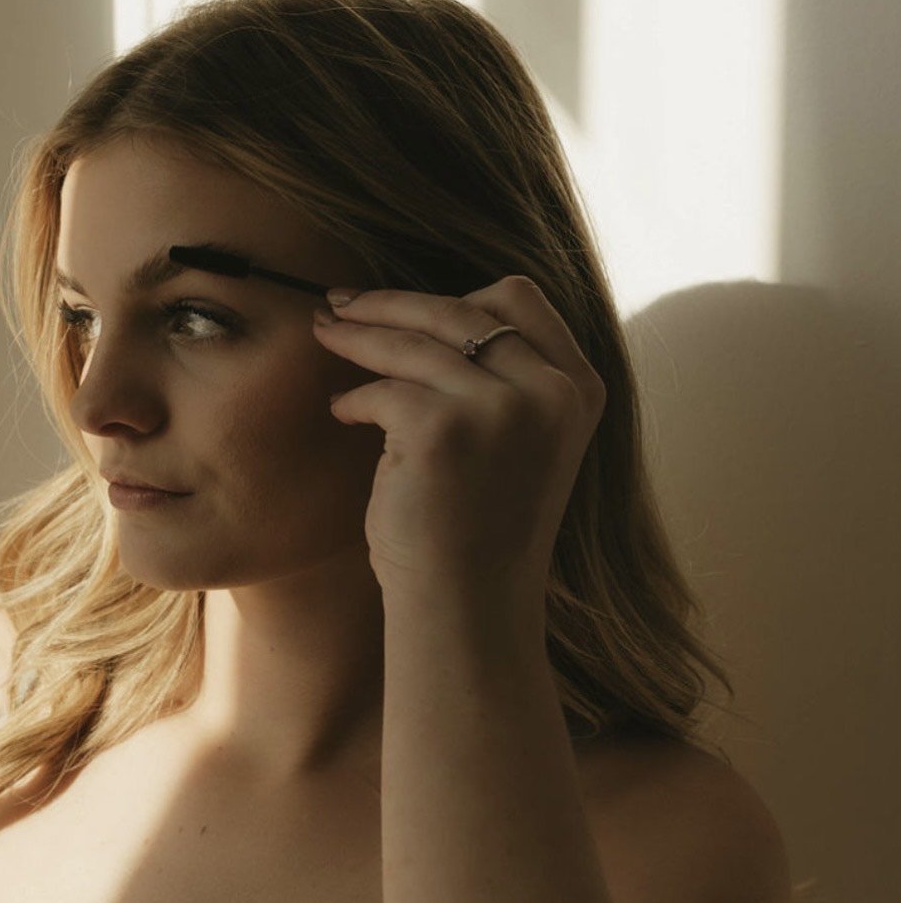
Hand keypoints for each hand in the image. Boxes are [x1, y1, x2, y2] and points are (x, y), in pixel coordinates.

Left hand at [312, 277, 605, 601]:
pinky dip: (354, 399)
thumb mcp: (522, 438)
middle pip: (457, 309)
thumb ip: (505, 377)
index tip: (408, 302)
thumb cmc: (482, 526)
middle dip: (388, 302)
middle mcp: (550, 392)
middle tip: (339, 302)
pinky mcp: (445, 429)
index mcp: (577, 388)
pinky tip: (342, 413)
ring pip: (412, 340)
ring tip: (325, 333)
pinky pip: (383, 390)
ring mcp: (502, 408)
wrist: (470, 609)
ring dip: (357, 334)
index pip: (520, 299)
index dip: (457, 293)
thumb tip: (430, 308)